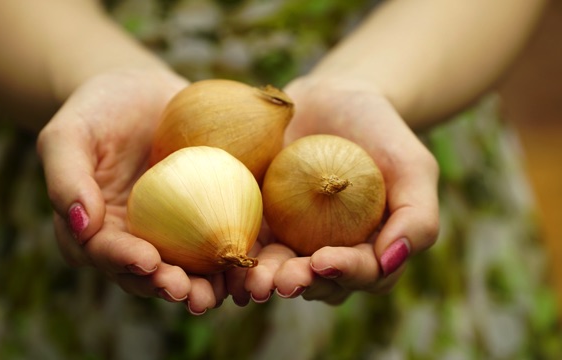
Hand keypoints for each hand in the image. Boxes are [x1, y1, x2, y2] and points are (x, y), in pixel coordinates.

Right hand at [37, 69, 226, 313]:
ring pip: (189, 266)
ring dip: (207, 283)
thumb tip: (83, 225)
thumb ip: (66, 179)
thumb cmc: (97, 110)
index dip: (126, 261)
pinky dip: (237, 251)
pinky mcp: (209, 213)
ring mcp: (175, 230)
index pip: (108, 253)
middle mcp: (137, 238)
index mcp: (99, 230)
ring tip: (225, 289)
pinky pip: (223, 236)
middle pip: (151, 273)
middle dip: (170, 286)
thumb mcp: (68, 135)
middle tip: (191, 293)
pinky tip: (254, 260)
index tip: (148, 261)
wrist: (140, 91)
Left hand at [229, 77, 439, 304]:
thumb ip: (417, 217)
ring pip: (278, 271)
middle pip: (317, 281)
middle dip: (300, 285)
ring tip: (251, 281)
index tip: (324, 259)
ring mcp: (291, 240)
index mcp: (369, 249)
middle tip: (283, 281)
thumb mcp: (413, 167)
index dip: (346, 272)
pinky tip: (224, 261)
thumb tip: (391, 260)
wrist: (333, 98)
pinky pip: (247, 243)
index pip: (363, 272)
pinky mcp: (259, 222)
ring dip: (265, 281)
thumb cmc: (380, 132)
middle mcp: (329, 252)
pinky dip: (236, 257)